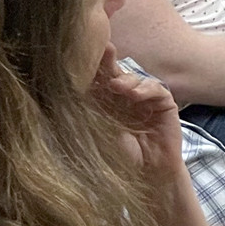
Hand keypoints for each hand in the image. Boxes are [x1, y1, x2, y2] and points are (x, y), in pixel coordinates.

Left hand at [91, 50, 184, 175]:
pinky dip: (146, 89)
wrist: (145, 176)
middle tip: (103, 49)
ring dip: (126, 80)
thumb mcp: (92, 131)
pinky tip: (135, 95)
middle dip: (108, 61)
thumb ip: (83, 109)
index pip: (95, 79)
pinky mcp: (164, 105)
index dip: (90, 65)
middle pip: (115, 73)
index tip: (79, 51)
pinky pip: (156, 89)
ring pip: (135, 78)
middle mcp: (123, 98)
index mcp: (102, 102)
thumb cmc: (117, 158)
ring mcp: (145, 100)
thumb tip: (61, 87)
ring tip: (116, 87)